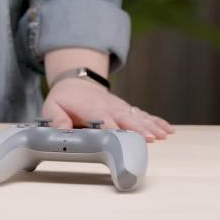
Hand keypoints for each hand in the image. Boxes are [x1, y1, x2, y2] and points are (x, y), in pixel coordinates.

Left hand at [42, 48, 173, 141]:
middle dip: (138, 128)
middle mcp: (107, 106)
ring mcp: (119, 107)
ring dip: (151, 125)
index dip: (111, 127)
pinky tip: (168, 129)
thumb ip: (56, 119)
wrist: (76, 82)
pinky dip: (156, 121)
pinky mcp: (126, 109)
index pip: (101, 118)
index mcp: (89, 107)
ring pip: (137, 116)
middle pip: (124, 118)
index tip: (121, 135)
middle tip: (150, 138)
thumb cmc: (64, 99)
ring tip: (163, 135)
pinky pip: (143, 115)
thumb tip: (62, 130)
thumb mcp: (51, 107)